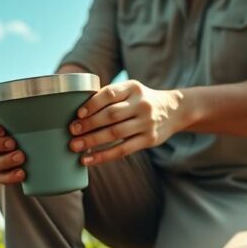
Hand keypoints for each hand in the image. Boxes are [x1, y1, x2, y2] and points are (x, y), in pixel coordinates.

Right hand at [0, 115, 25, 183]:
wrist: (25, 148)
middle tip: (13, 143)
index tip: (2, 130)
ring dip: (6, 161)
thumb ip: (29, 114)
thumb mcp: (21, 119)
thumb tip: (53, 113)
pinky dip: (10, 176)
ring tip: (21, 157)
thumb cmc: (22, 128)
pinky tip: (21, 174)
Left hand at [68, 80, 182, 164]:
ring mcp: (146, 123)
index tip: (78, 113)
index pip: (110, 93)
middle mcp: (141, 104)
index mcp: (133, 88)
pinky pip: (123, 150)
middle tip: (72, 131)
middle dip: (89, 124)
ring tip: (75, 146)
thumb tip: (77, 111)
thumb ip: (110, 96)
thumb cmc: (142, 100)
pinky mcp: (149, 140)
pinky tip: (89, 159)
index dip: (92, 103)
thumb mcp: (131, 90)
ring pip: (115, 134)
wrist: (175, 110)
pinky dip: (103, 156)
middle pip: (111, 115)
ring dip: (92, 141)